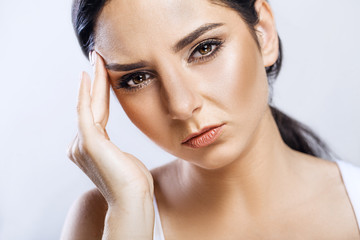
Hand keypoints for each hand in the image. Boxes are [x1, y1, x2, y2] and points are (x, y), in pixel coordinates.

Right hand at [67, 52, 153, 206]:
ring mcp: (82, 143)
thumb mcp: (125, 160)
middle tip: (97, 57)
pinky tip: (88, 76)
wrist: (134, 200)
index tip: (103, 73)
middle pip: (91, 105)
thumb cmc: (134, 183)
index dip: (99, 92)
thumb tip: (117, 147)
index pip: (97, 113)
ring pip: (90, 105)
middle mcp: (82, 144)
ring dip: (94, 81)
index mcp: (92, 147)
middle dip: (96, 81)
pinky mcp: (88, 143)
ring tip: (97, 59)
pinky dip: (86, 94)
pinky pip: (86, 112)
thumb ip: (116, 150)